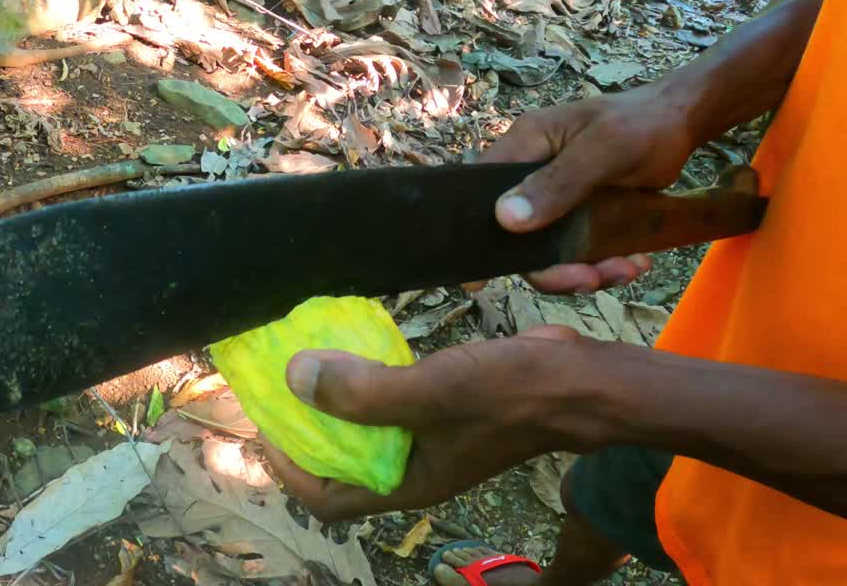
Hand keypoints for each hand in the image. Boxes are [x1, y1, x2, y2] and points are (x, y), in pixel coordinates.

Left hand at [264, 326, 598, 521]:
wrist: (580, 383)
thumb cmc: (509, 395)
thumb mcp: (427, 392)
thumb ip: (362, 392)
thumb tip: (295, 378)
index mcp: (407, 483)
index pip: (329, 498)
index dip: (290, 469)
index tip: (266, 427)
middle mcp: (415, 468)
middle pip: (342, 463)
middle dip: (307, 432)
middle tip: (281, 390)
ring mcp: (432, 439)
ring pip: (367, 431)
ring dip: (337, 404)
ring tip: (310, 365)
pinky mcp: (446, 409)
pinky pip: (393, 402)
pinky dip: (370, 382)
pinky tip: (360, 348)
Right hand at [478, 81, 699, 292]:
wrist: (682, 124)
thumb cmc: (641, 124)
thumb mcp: (603, 149)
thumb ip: (557, 182)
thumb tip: (505, 219)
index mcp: (523, 147)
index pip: (481, 194)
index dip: (477, 237)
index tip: (479, 283)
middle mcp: (530, 175)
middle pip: (518, 236)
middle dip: (554, 268)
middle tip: (591, 280)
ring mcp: (554, 199)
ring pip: (549, 251)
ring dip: (585, 270)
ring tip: (627, 269)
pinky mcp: (578, 216)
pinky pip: (577, 251)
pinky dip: (603, 264)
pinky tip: (633, 262)